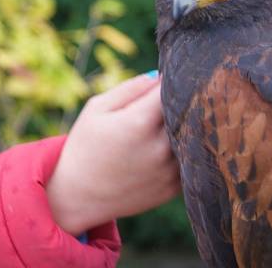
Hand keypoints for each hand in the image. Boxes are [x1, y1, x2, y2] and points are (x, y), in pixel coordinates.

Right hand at [46, 73, 180, 235]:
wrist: (80, 195)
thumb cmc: (85, 146)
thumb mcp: (97, 109)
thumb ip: (129, 88)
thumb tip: (159, 75)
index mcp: (139, 122)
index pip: (170, 90)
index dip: (169, 81)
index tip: (165, 79)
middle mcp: (160, 146)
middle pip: (187, 112)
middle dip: (180, 102)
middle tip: (167, 101)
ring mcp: (170, 169)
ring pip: (191, 136)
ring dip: (184, 126)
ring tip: (161, 126)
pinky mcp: (175, 187)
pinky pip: (189, 159)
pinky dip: (183, 150)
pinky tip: (162, 148)